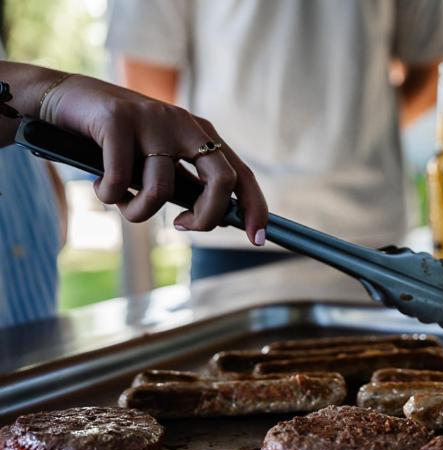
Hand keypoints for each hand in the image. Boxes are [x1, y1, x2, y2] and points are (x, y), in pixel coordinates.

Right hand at [39, 74, 266, 245]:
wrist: (66, 99)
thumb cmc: (118, 141)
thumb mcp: (161, 160)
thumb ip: (187, 183)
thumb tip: (216, 219)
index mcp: (200, 134)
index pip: (241, 174)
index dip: (254, 208)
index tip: (258, 239)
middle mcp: (184, 124)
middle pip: (220, 180)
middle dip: (206, 217)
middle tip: (181, 225)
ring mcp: (153, 119)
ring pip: (161, 191)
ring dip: (137, 211)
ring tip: (120, 201)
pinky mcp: (118, 120)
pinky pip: (120, 182)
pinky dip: (109, 196)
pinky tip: (100, 186)